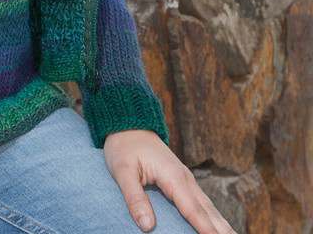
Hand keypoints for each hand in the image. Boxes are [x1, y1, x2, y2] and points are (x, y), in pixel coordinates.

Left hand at [103, 129, 237, 233]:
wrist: (127, 123)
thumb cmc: (123, 146)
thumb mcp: (122, 171)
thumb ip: (134, 198)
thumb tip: (147, 226)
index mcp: (173, 176)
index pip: (194, 210)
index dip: (207, 230)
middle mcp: (185, 179)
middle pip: (209, 211)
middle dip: (223, 231)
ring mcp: (186, 179)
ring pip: (210, 208)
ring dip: (223, 226)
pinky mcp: (182, 181)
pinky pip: (202, 203)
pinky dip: (213, 218)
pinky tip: (219, 228)